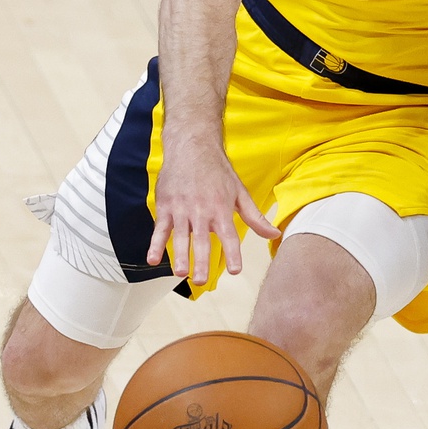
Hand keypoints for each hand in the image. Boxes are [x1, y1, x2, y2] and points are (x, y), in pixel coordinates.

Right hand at [147, 138, 281, 286]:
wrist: (192, 147)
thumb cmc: (218, 172)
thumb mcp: (240, 193)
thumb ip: (255, 217)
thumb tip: (275, 234)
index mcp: (221, 208)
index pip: (229, 235)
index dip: (232, 253)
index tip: (235, 270)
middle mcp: (202, 210)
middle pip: (202, 240)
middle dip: (201, 261)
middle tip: (201, 281)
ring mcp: (182, 209)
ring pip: (180, 236)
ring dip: (179, 255)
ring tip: (180, 273)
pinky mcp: (166, 206)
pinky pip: (160, 228)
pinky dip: (155, 244)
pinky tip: (152, 260)